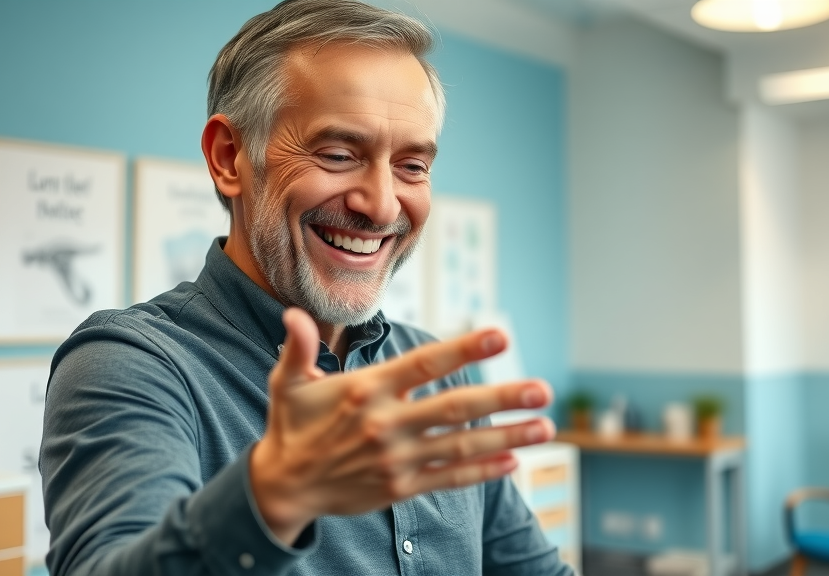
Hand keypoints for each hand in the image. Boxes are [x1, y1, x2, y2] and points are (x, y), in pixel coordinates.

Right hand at [249, 308, 554, 544]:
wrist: (282, 487)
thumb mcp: (288, 383)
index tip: (501, 335)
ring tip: (545, 427)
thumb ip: (297, 347)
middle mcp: (386, 424)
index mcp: (367, 389)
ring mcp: (396, 459)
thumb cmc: (291, 425)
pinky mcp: (400, 488)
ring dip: (507, 436)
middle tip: (543, 390)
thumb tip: (292, 314)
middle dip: (503, 398)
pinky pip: (449, 478)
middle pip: (455, 407)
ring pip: (462, 446)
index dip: (465, 348)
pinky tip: (513, 461)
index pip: (425, 364)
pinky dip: (482, 471)